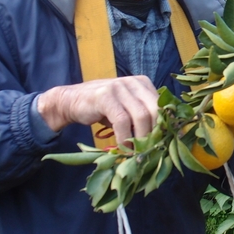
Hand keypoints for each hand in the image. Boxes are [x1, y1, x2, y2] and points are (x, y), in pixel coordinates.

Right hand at [37, 76, 158, 145]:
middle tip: (148, 150)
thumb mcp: (126, 109)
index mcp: (142, 83)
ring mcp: (119, 86)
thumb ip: (142, 116)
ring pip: (140, 116)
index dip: (163, 127)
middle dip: (154, 133)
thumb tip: (162, 138)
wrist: (70, 101)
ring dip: (140, 138)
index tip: (160, 144)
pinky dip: (124, 137)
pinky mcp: (105, 96)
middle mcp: (133, 82)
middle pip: (155, 111)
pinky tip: (123, 147)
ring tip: (136, 151)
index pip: (162, 106)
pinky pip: (122, 121)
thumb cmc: (102, 109)